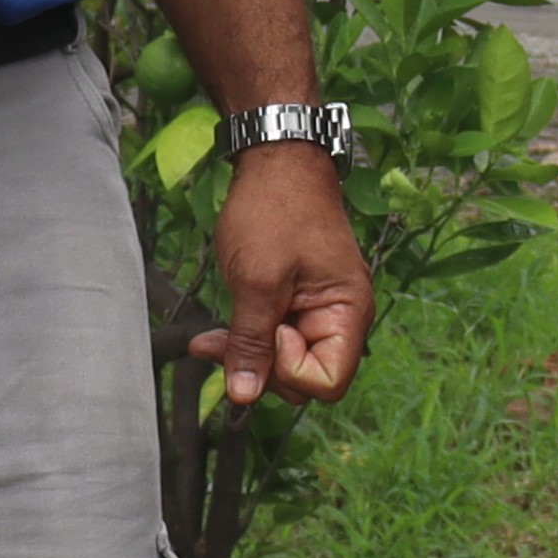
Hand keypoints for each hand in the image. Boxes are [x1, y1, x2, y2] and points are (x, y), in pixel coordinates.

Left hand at [196, 143, 369, 405]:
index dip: (289, 372)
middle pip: (306, 378)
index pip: (327, 381)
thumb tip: (243, 396)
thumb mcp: (258, 280)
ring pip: (284, 362)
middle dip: (262, 368)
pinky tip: (213, 335)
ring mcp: (317, 310)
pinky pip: (273, 339)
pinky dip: (244, 339)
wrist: (275, 160)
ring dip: (246, 355)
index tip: (266, 333)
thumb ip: (252, 342)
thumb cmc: (274, 211)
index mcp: (348, 313)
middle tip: (223, 342)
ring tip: (209, 339)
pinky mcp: (295, 303)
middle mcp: (340, 318)